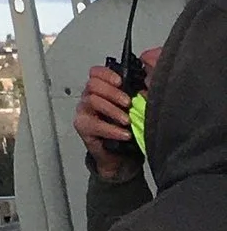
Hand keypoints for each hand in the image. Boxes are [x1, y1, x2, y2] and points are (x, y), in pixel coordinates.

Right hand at [76, 51, 156, 178]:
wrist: (120, 158)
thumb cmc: (126, 130)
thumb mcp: (132, 110)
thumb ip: (136, 96)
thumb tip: (147, 85)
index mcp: (100, 89)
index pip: (96, 72)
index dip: (107, 74)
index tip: (121, 82)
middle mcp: (89, 97)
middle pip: (93, 84)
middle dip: (112, 92)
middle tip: (128, 103)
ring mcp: (84, 111)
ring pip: (92, 100)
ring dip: (112, 110)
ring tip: (127, 120)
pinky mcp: (82, 126)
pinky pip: (94, 124)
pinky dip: (112, 129)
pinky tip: (124, 134)